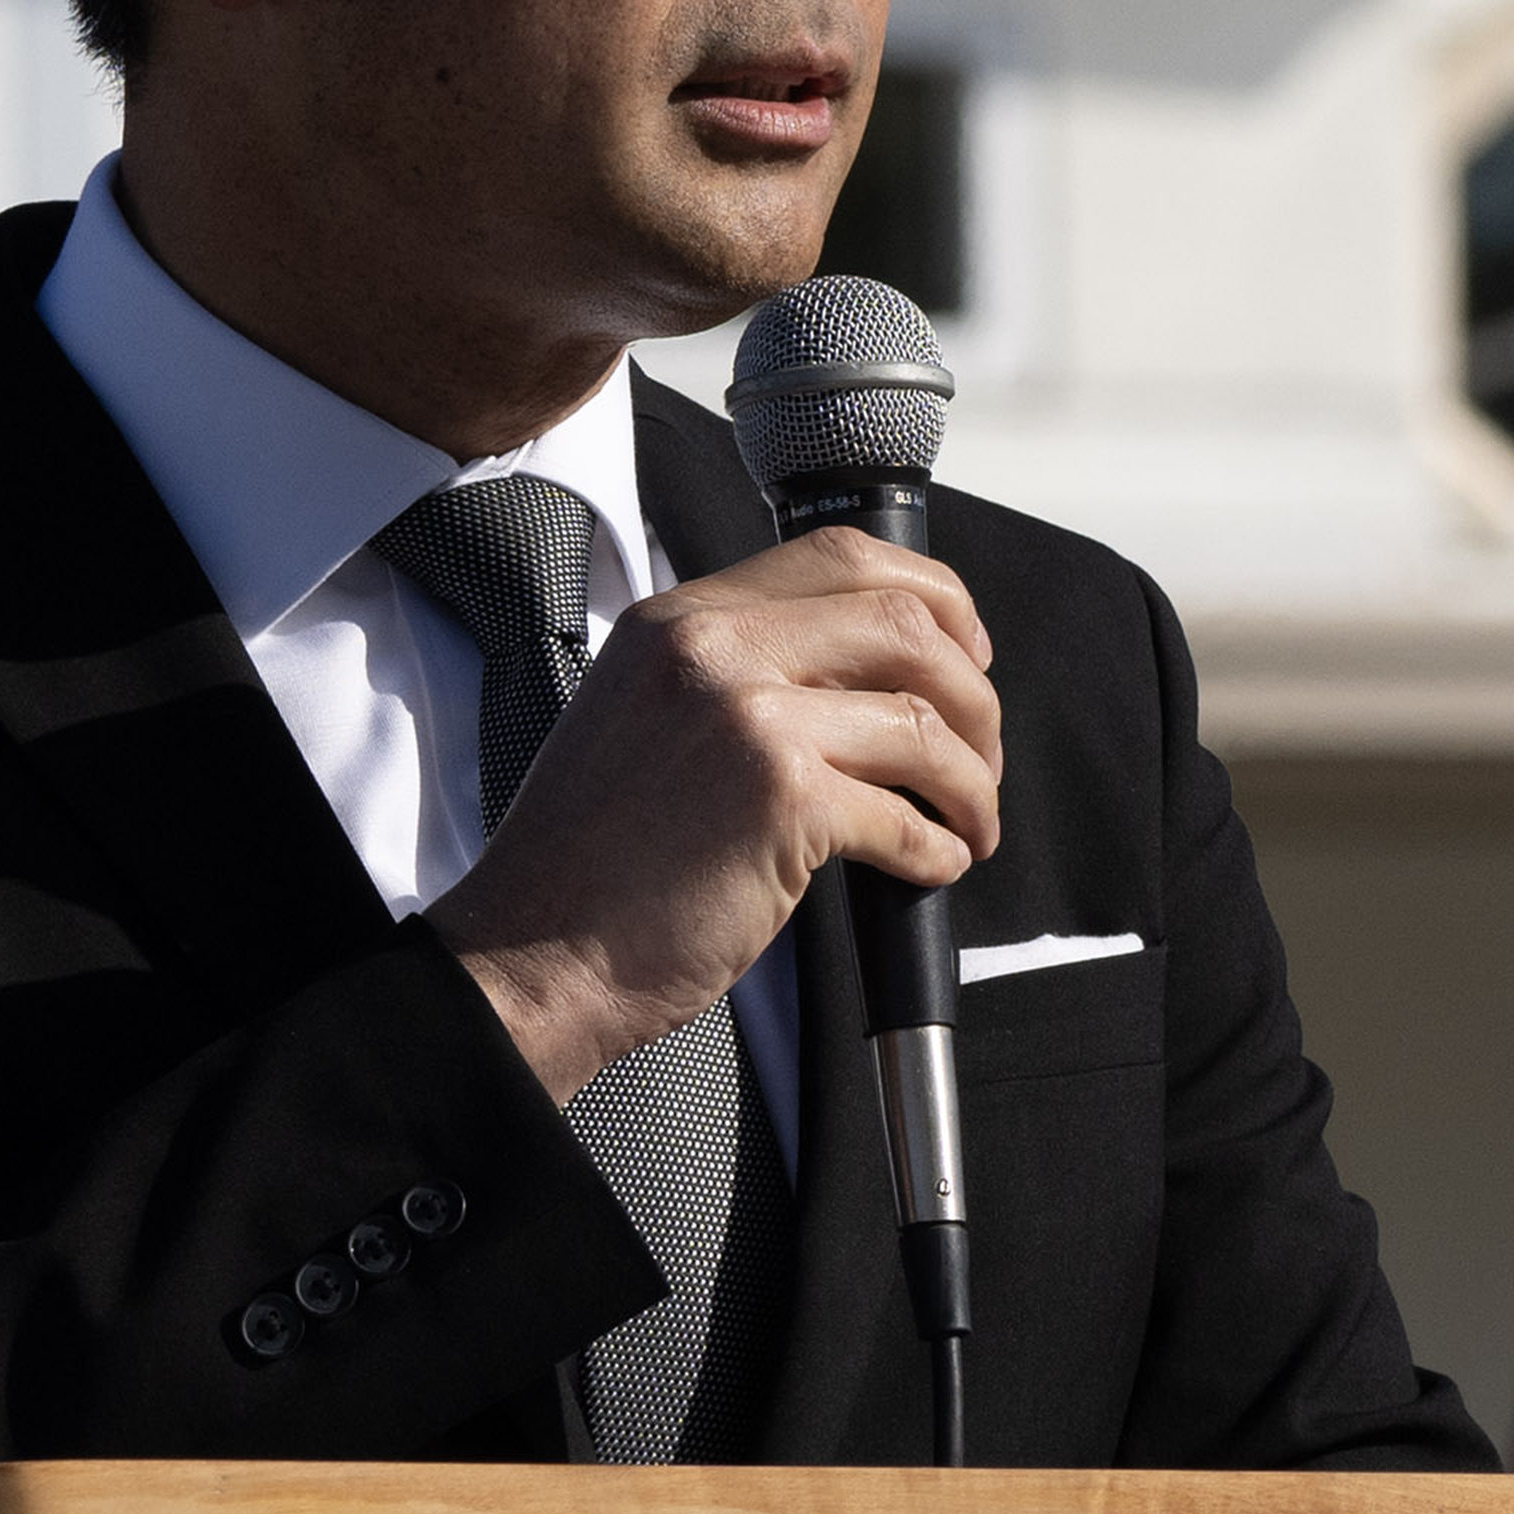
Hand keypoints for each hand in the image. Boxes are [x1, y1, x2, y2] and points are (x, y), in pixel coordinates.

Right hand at [428, 529, 1001, 1098]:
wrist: (532, 957)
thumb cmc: (592, 863)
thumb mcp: (645, 717)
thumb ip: (738, 674)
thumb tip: (864, 679)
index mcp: (680, 620)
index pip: (842, 556)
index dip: (936, 599)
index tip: (967, 653)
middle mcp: (713, 649)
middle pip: (905, 621)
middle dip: (973, 693)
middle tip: (981, 754)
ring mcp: (749, 718)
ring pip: (923, 718)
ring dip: (970, 781)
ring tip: (968, 822)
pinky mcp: (781, 800)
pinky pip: (906, 815)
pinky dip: (937, 848)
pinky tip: (931, 867)